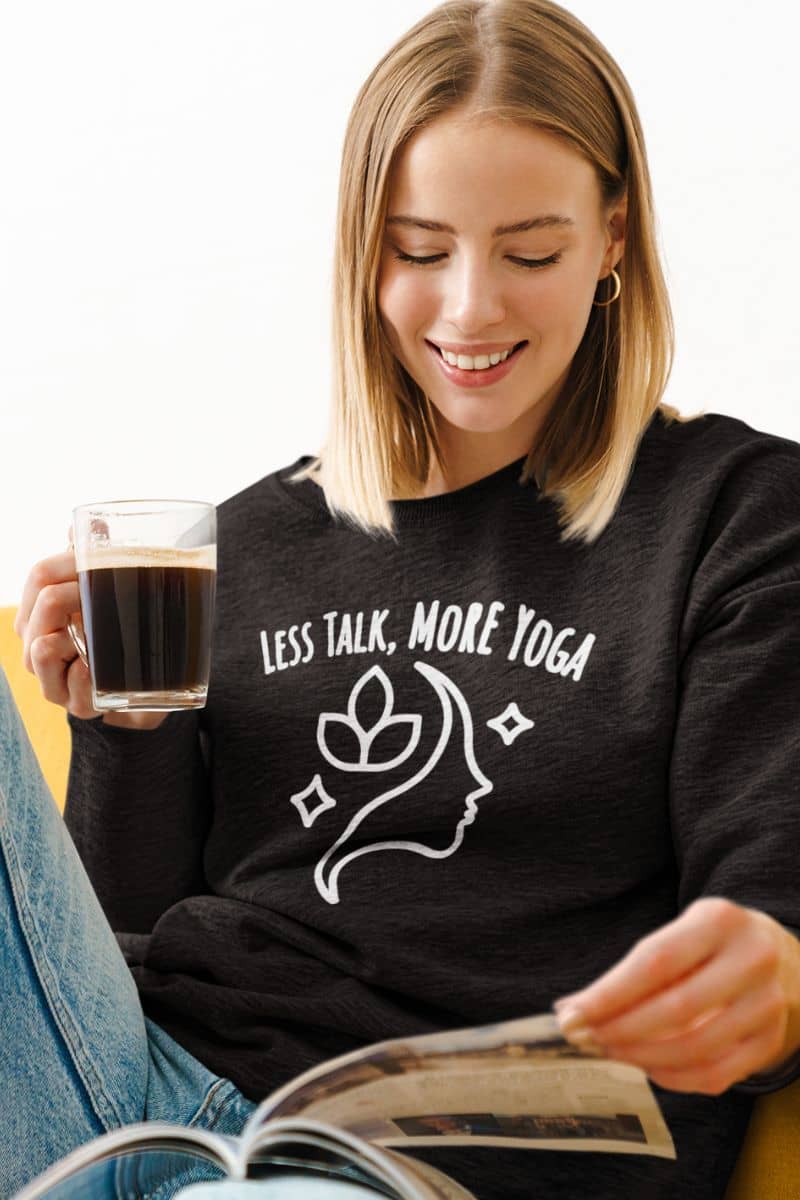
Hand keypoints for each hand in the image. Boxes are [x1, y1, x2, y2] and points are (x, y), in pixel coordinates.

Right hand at [15, 545, 165, 728]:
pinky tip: (98, 667)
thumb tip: (94, 522)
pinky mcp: (78, 705)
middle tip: (103, 594)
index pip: (39, 575)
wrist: (146, 688)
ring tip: (95, 632)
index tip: (100, 562)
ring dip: (71, 635)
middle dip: (72, 595)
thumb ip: (97, 561)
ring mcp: (54, 679)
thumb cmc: (120, 634)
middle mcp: (37, 644)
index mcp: (41, 612)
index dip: (70, 562)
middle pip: (41, 606)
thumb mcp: (110, 596)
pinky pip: (72, 688)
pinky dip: (85, 675)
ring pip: (41, 650)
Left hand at [552, 897, 799, 1094]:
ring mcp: (766, 1004)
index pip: (655, 963)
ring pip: (695, 1048)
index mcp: (719, 921)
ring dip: (641, 1058)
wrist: (782, 958)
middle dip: (620, 1030)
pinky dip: (672, 1078)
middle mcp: (751, 960)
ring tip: (609, 1052)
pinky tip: (646, 1066)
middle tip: (584, 1039)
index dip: (609, 994)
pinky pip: (715, 1074)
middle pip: (675, 1009)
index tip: (572, 1015)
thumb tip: (572, 1009)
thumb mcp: (681, 933)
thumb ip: (632, 969)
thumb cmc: (711, 945)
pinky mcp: (771, 1041)